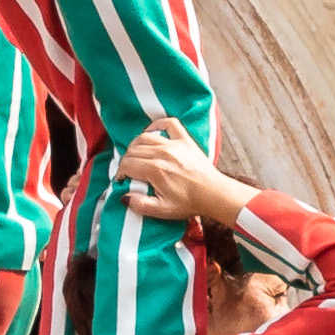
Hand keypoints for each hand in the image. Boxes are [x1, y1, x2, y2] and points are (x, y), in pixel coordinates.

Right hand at [114, 120, 255, 235]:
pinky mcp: (185, 141)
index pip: (127, 164)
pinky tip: (152, 133)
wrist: (214, 195)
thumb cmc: (190, 203)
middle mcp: (163, 153)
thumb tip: (125, 197)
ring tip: (136, 155)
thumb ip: (140, 205)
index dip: (120, 172)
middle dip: (126, 160)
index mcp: (155, 170)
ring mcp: (175, 145)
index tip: (122, 179)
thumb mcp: (162, 210)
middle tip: (128, 170)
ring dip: (136, 145)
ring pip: (145, 137)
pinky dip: (158, 125)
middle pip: (133, 150)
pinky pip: (169, 123)